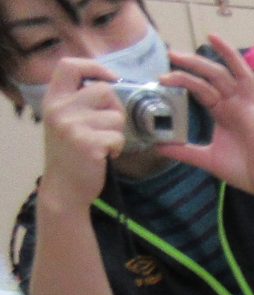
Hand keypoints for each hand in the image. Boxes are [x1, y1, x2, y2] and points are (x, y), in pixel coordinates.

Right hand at [37, 58, 128, 209]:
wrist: (64, 189)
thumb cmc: (71, 154)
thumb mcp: (65, 121)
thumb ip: (79, 102)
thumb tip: (111, 84)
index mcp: (53, 99)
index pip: (69, 65)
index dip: (94, 66)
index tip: (110, 78)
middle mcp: (59, 109)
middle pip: (103, 90)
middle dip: (116, 107)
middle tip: (110, 126)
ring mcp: (72, 126)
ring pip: (115, 116)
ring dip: (117, 131)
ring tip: (104, 144)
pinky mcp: (87, 144)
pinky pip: (118, 137)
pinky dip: (118, 147)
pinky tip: (106, 155)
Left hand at [155, 35, 253, 203]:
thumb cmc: (242, 170)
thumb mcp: (207, 159)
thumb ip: (184, 152)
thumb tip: (158, 147)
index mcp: (223, 111)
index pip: (201, 87)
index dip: (183, 79)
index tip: (163, 77)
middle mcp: (237, 106)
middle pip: (217, 75)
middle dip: (196, 63)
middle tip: (174, 54)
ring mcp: (253, 112)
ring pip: (242, 77)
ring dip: (230, 57)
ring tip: (214, 39)